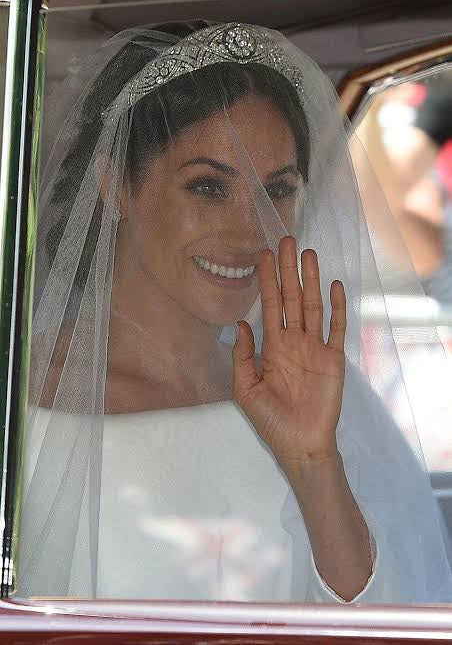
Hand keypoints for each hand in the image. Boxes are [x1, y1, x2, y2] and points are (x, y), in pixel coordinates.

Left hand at [232, 236, 345, 480]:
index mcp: (272, 346)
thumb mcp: (245, 389)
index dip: (267, 280)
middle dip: (288, 270)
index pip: (269, 305)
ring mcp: (314, 348)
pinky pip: (336, 328)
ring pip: (313, 306)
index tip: (263, 255)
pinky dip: (337, 308)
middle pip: (292, 297)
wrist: (300, 444)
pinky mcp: (333, 359)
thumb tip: (240, 324)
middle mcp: (293, 341)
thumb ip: (242, 356)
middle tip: (286, 240)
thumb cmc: (271, 420)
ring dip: (311, 280)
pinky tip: (334, 286)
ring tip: (308, 254)